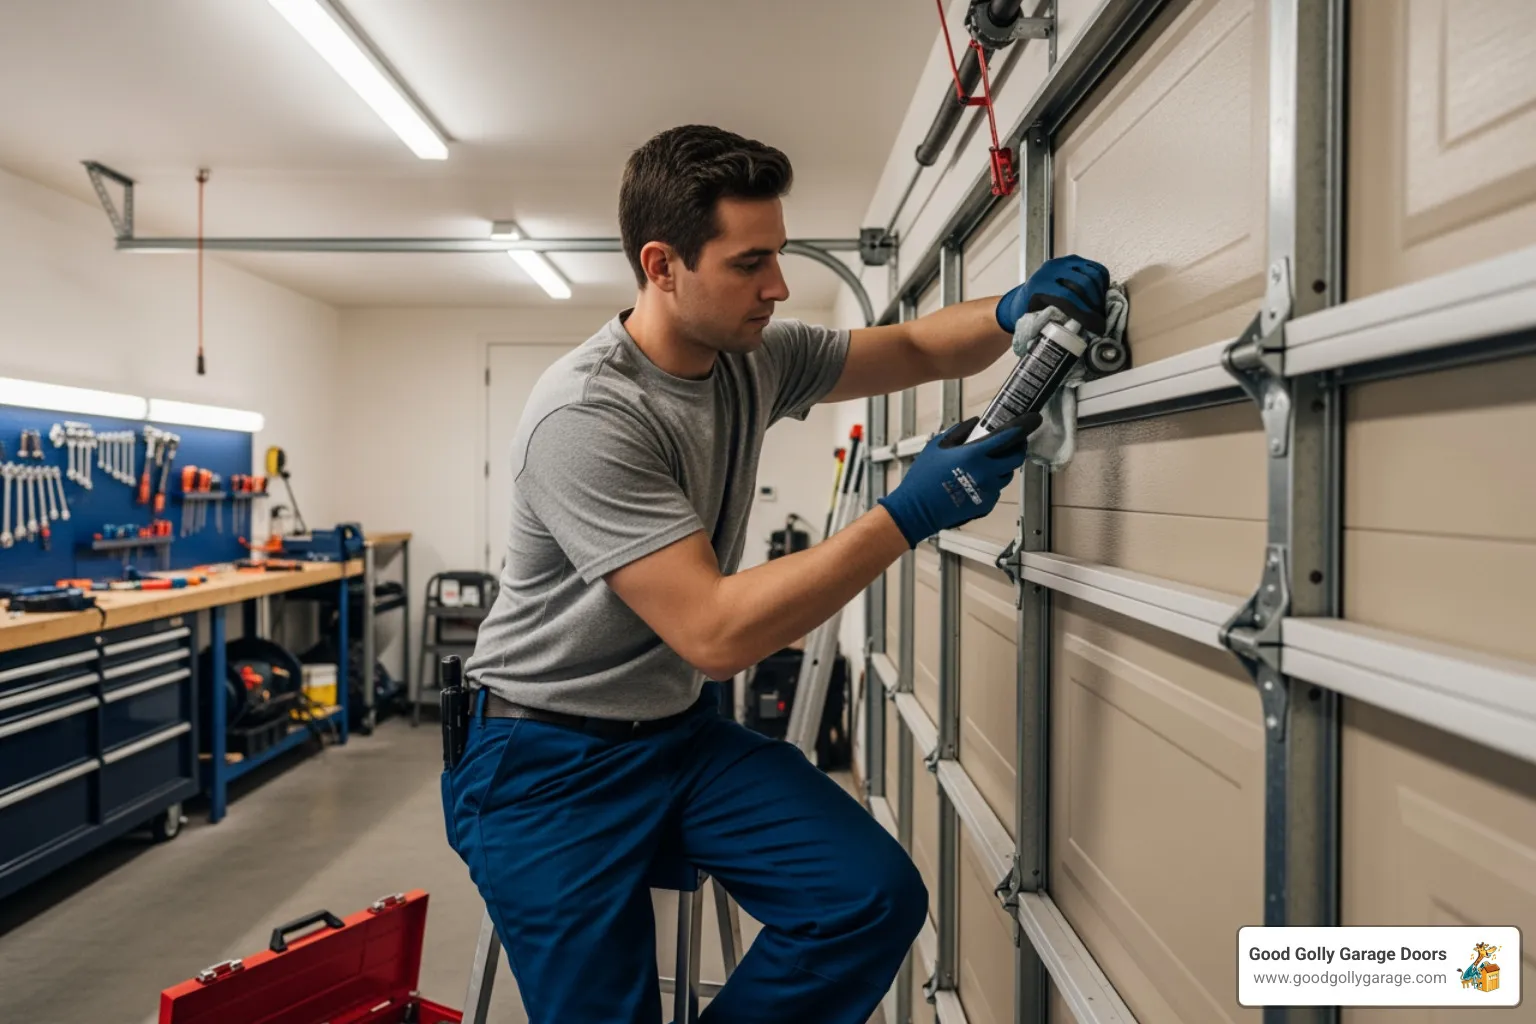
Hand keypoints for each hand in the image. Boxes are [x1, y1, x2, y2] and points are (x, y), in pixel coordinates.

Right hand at [876, 413, 1040, 547]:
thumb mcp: (937, 446)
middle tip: (1015, 443)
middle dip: (1018, 449)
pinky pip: (996, 490)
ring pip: (1007, 475)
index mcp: (974, 455)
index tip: (1032, 420)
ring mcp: (987, 491)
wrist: (917, 509)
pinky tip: (976, 481)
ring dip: (1003, 467)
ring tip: (988, 464)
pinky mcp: (986, 505)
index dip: (1023, 426)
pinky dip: (991, 483)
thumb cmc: (923, 478)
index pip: (1008, 437)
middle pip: (1015, 459)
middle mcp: (985, 473)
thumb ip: (959, 432)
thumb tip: (975, 421)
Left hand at [995, 254, 1110, 334]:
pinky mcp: (1073, 260)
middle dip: (1095, 304)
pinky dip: (1102, 282)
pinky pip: (1095, 268)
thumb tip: (1074, 336)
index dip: (1084, 313)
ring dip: (1100, 294)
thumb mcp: (1034, 320)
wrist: (1021, 298)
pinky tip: (1102, 295)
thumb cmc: (1027, 313)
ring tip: (1101, 310)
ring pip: (1092, 275)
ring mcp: (1063, 262)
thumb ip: (1050, 324)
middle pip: (1083, 284)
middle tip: (1101, 320)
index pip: (1068, 297)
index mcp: (1039, 285)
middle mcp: (1051, 269)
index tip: (1096, 327)